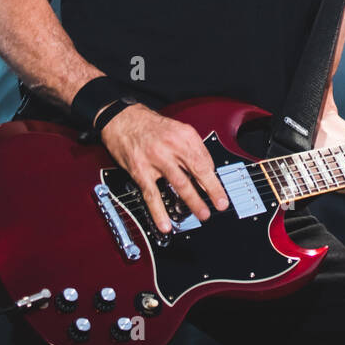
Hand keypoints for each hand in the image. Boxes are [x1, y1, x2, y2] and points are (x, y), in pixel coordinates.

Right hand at [98, 104, 229, 233]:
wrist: (123, 120)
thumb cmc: (151, 127)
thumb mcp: (178, 130)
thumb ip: (193, 148)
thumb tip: (207, 170)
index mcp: (185, 135)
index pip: (205, 160)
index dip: (213, 178)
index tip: (221, 191)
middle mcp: (172, 146)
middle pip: (197, 170)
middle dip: (212, 190)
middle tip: (221, 204)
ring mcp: (156, 159)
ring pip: (179, 183)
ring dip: (193, 201)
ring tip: (203, 214)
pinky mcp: (140, 171)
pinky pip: (152, 194)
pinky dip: (159, 212)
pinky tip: (165, 224)